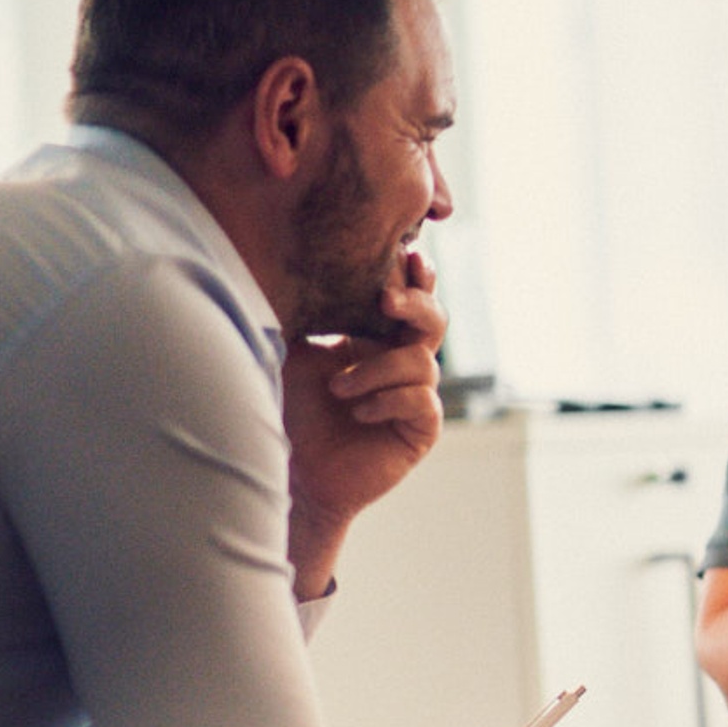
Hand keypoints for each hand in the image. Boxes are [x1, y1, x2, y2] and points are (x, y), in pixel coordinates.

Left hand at [282, 252, 447, 541]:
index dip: (413, 277)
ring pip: (421, 361)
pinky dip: (388, 400)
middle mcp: (402, 363)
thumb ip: (315, 315)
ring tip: (338, 390)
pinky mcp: (421, 429)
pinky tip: (359, 412)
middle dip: (416, 303)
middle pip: (434, 320)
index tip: (404, 253)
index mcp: (378, 340)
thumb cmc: (294, 412)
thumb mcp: (297, 354)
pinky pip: (421, 401)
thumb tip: (308, 265)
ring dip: (376, 370)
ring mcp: (416, 396)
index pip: (408, 300)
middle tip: (386, 300)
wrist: (295, 472)